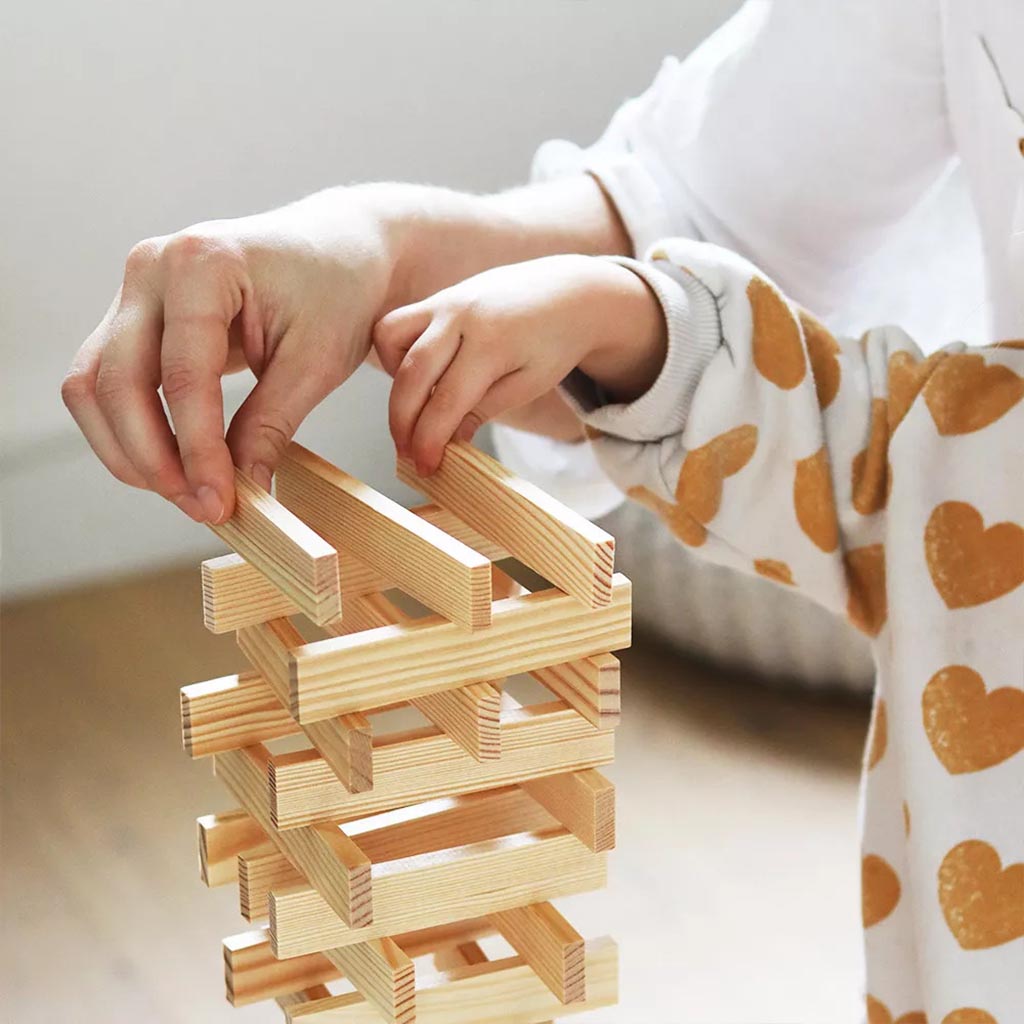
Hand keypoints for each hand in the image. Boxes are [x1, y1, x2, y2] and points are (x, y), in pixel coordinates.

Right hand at [61, 188, 396, 522]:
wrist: (337, 249)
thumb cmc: (336, 290)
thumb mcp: (317, 361)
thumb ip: (270, 425)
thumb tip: (239, 490)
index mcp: (203, 263)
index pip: (182, 376)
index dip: (196, 450)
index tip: (219, 502)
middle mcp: (152, 267)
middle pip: (115, 381)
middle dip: (153, 458)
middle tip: (200, 507)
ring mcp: (135, 290)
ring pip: (93, 386)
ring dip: (129, 450)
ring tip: (186, 493)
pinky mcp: (135, 317)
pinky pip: (107, 381)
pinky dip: (130, 430)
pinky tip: (173, 465)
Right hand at [373, 254, 665, 473]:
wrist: (570, 292)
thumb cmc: (554, 342)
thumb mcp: (530, 383)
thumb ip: (486, 408)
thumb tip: (448, 439)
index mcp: (493, 342)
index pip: (448, 400)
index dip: (431, 439)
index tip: (425, 467)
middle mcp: (462, 315)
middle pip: (412, 373)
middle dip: (402, 421)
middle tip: (408, 453)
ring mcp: (446, 300)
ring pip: (390, 336)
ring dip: (393, 379)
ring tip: (416, 406)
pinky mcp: (438, 296)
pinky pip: (398, 323)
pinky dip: (397, 353)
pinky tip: (422, 376)